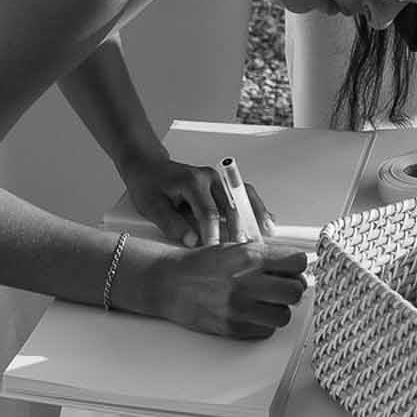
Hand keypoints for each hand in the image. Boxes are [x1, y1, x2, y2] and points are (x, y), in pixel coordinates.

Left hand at [120, 155, 275, 249]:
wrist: (149, 166)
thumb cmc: (149, 185)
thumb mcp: (152, 206)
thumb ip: (171, 223)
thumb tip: (192, 241)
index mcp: (192, 181)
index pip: (208, 211)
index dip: (213, 233)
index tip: (215, 250)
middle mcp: (210, 178)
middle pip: (232, 204)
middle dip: (240, 228)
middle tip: (245, 249)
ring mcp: (218, 180)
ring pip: (244, 196)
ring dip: (256, 215)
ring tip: (266, 233)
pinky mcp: (222, 186)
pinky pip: (243, 195)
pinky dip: (255, 208)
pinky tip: (266, 221)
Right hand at [153, 242, 308, 338]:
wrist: (171, 283)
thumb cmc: (202, 264)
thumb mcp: (235, 248)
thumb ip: (266, 257)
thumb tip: (297, 266)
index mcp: (249, 256)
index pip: (297, 262)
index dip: (299, 266)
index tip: (294, 267)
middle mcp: (246, 282)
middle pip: (295, 290)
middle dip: (293, 287)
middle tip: (283, 285)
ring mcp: (239, 308)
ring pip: (284, 315)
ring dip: (279, 308)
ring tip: (267, 301)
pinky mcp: (233, 328)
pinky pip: (266, 330)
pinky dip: (264, 323)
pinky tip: (253, 312)